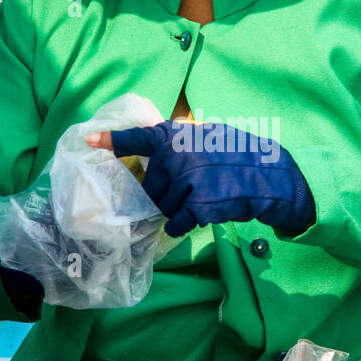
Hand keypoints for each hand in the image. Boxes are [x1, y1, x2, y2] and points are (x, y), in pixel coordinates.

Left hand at [86, 120, 315, 238]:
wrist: (272, 177)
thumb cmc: (242, 157)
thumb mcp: (211, 137)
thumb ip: (182, 145)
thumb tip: (158, 159)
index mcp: (179, 136)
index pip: (141, 136)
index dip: (113, 139)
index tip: (88, 139)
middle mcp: (178, 154)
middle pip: (152, 186)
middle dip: (165, 194)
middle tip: (191, 191)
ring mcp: (187, 179)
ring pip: (164, 206)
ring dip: (178, 209)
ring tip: (203, 199)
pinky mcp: (197, 204)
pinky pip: (176, 222)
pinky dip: (183, 224)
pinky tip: (201, 215)